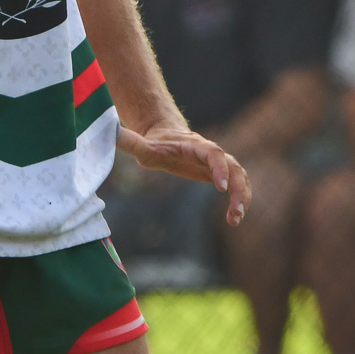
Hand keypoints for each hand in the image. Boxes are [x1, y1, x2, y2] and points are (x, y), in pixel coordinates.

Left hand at [117, 124, 250, 225]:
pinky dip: (241, 200)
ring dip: (243, 197)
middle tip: (237, 212)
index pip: (213, 153)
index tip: (220, 187)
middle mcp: (211, 153)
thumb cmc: (154, 144)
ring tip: (235, 220)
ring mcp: (219, 163)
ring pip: (239, 177)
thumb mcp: (142, 146)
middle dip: (237, 189)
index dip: (219, 168)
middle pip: (233, 167)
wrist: (166, 136)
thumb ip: (131, 142)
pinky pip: (237, 185)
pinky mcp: (220, 174)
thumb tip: (112, 133)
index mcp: (195, 146)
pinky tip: (234, 218)